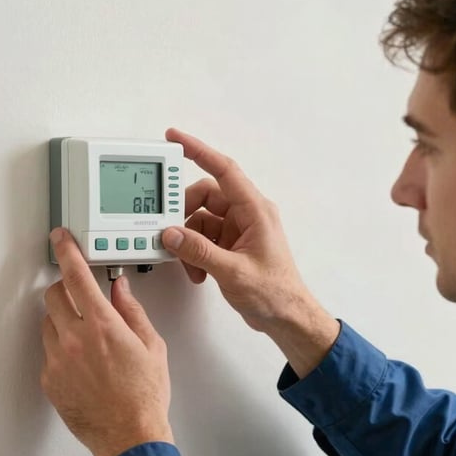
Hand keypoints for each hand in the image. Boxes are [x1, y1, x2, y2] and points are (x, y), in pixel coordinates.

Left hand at [41, 228, 172, 455]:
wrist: (128, 436)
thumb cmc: (144, 395)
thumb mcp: (152, 346)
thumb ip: (132, 311)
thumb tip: (119, 289)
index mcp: (103, 325)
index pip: (76, 276)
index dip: (66, 251)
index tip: (61, 239)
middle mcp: (75, 339)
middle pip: (53, 295)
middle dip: (65, 288)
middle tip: (80, 296)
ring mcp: (58, 360)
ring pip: (48, 323)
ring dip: (63, 319)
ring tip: (87, 338)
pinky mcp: (49, 379)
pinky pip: (48, 351)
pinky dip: (61, 348)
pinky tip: (83, 363)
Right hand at [161, 128, 313, 333]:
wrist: (286, 317)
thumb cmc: (275, 293)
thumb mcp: (233, 272)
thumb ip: (199, 251)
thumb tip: (171, 234)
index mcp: (255, 210)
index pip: (224, 170)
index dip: (199, 151)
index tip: (175, 139)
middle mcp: (247, 215)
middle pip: (205, 197)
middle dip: (184, 214)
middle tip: (168, 230)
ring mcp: (238, 230)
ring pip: (200, 220)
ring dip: (189, 242)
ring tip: (191, 266)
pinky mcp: (231, 246)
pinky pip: (203, 239)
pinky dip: (194, 253)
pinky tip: (198, 273)